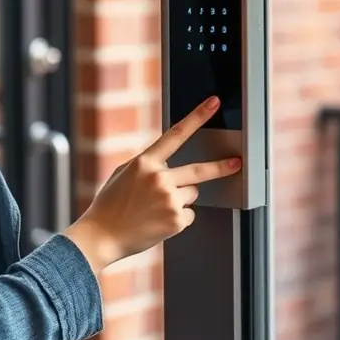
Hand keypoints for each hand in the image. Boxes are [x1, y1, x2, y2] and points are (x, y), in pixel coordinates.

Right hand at [62, 96, 240, 272]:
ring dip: (181, 198)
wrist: (103, 235)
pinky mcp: (177, 220)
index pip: (176, 134)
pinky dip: (178, 218)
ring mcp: (170, 199)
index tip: (213, 103)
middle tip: (237, 163)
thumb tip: (166, 161)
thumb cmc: (110, 205)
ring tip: (155, 208)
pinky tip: (158, 220)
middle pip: (200, 170)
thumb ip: (146, 164)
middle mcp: (159, 178)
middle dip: (221, 167)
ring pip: (192, 193)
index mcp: (145, 163)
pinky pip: (189, 214)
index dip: (197, 116)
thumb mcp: (123, 174)